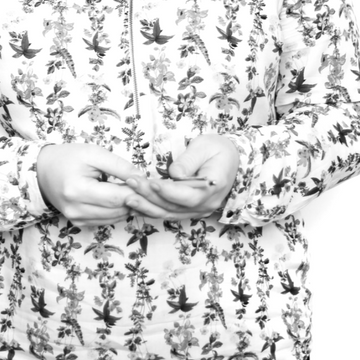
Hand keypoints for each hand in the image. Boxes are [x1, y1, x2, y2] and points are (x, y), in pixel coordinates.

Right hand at [36, 143, 141, 226]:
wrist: (42, 171)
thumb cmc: (68, 157)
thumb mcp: (94, 153)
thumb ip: (119, 166)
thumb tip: (142, 179)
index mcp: (77, 190)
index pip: (116, 197)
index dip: (137, 192)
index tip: (151, 185)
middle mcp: (76, 210)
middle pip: (117, 210)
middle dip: (136, 200)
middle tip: (149, 189)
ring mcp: (76, 219)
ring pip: (115, 218)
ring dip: (129, 207)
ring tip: (137, 192)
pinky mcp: (79, 224)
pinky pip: (107, 221)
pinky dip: (118, 211)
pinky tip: (123, 199)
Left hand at [123, 134, 239, 221]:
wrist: (232, 160)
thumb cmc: (218, 149)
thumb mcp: (204, 146)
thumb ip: (188, 160)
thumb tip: (173, 174)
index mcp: (214, 186)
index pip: (189, 195)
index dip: (169, 191)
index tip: (151, 183)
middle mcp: (207, 203)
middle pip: (175, 206)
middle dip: (150, 196)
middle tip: (131, 184)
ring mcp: (199, 210)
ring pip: (169, 213)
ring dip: (147, 206)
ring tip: (128, 197)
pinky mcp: (190, 210)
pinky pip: (169, 213)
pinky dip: (152, 211)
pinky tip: (136, 207)